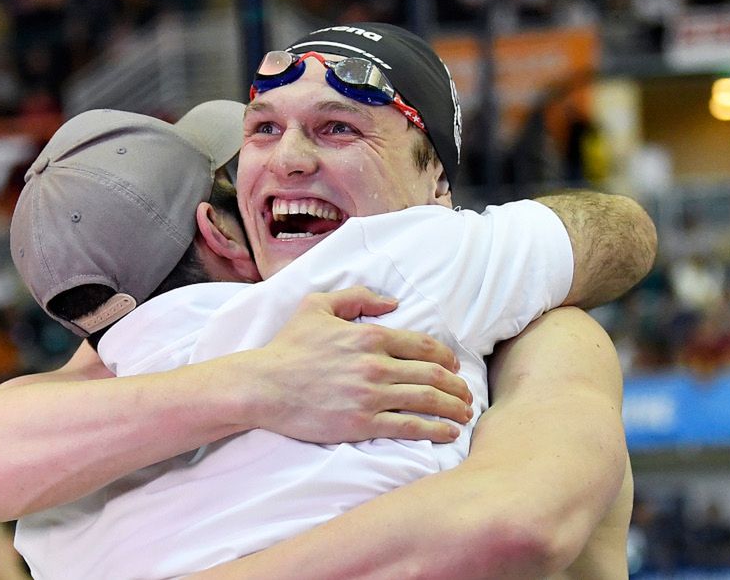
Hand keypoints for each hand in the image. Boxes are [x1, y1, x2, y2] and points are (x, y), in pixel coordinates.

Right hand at [217, 286, 472, 443]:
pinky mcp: (362, 423)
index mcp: (370, 335)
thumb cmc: (288, 347)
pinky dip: (435, 430)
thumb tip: (392, 302)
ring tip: (465, 413)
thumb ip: (357, 296)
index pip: (423, 346)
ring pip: (427, 400)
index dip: (446, 357)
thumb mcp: (317, 305)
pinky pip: (409, 427)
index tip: (455, 366)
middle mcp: (376, 365)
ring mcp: (371, 396)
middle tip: (467, 394)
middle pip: (433, 374)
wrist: (262, 385)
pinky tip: (449, 432)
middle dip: (457, 385)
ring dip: (454, 407)